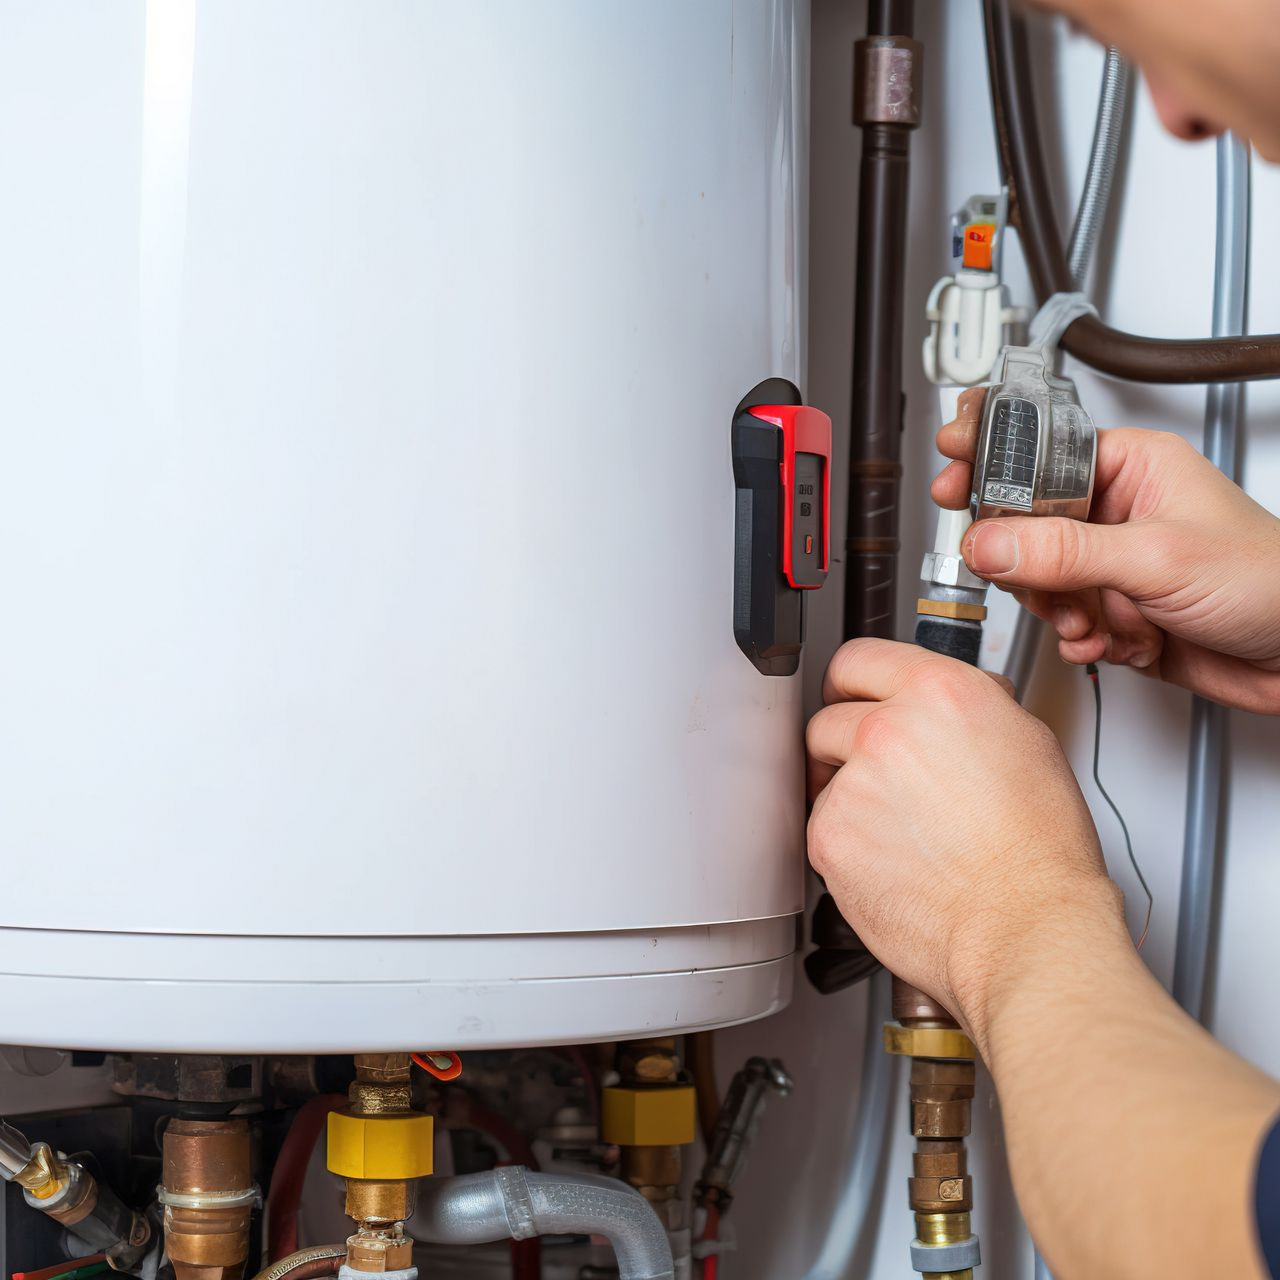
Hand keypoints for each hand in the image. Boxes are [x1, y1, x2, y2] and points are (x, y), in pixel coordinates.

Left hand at [806, 638, 1123, 1037]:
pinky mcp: (829, 837)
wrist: (1025, 927)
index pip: (858, 659)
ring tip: (901, 828)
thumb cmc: (1038, 850)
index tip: (851, 696)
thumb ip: (967, 708)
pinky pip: (821, 826)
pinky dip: (845, 841)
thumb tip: (944, 704)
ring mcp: (852, 783)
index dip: (854, 683)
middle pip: (828, 718)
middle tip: (883, 776)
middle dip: (847, 744)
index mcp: (938, 693)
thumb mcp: (1025, 743)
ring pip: (823, 776)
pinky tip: (892, 857)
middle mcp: (888, 729)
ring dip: (847, 794)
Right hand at [934, 389, 1279, 713]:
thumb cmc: (1272, 582)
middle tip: (1037, 578)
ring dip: (1060, 609)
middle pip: (1023, 523)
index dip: (992, 460)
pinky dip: (1079, 638)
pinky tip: (1112, 641)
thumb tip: (988, 543)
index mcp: (1131, 465)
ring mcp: (1110, 562)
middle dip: (1030, 563)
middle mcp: (1115, 509)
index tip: (952, 468)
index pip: (1040, 450)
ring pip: (1037, 579)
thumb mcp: (1156, 557)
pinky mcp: (1111, 609)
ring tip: (1097, 619)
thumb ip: (1063, 552)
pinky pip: (1060, 619)